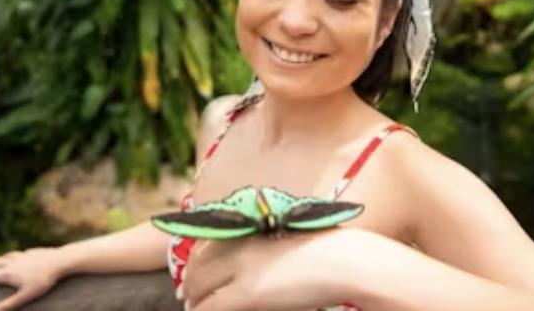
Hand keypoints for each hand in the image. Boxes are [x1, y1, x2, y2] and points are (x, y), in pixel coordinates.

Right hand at [0, 248, 64, 309]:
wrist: (62, 260)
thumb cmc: (44, 279)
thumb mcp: (26, 295)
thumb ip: (8, 304)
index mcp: (8, 273)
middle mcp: (12, 262)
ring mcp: (22, 255)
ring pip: (4, 257)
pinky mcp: (32, 252)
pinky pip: (18, 254)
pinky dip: (11, 256)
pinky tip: (16, 256)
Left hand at [183, 228, 371, 310]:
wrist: (345, 261)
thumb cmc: (328, 251)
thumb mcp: (290, 240)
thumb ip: (267, 248)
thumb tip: (254, 264)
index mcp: (252, 230)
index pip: (209, 245)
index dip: (197, 263)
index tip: (194, 274)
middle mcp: (242, 245)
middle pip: (199, 267)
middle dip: (191, 285)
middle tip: (188, 297)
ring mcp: (243, 269)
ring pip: (201, 289)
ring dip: (195, 302)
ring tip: (195, 309)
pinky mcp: (248, 293)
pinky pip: (212, 308)